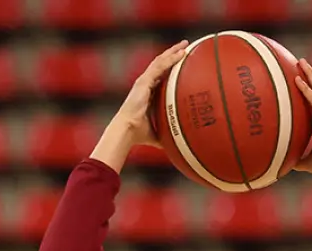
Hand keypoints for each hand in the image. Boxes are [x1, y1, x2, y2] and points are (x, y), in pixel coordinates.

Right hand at [91, 40, 189, 171]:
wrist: (126, 130)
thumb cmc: (138, 134)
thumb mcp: (157, 132)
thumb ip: (167, 134)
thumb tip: (178, 145)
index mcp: (146, 92)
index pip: (159, 75)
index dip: (169, 67)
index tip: (179, 61)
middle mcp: (144, 84)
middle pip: (160, 64)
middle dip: (172, 54)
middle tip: (184, 47)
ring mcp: (144, 81)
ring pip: (160, 61)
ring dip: (173, 52)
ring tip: (185, 45)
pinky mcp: (144, 81)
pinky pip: (160, 66)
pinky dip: (171, 59)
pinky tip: (181, 53)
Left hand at [292, 59, 311, 191]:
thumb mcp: (305, 160)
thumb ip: (294, 157)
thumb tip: (281, 162)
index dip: (311, 87)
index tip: (302, 76)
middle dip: (311, 73)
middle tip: (301, 62)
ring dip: (309, 74)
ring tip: (300, 62)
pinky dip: (306, 90)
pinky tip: (297, 80)